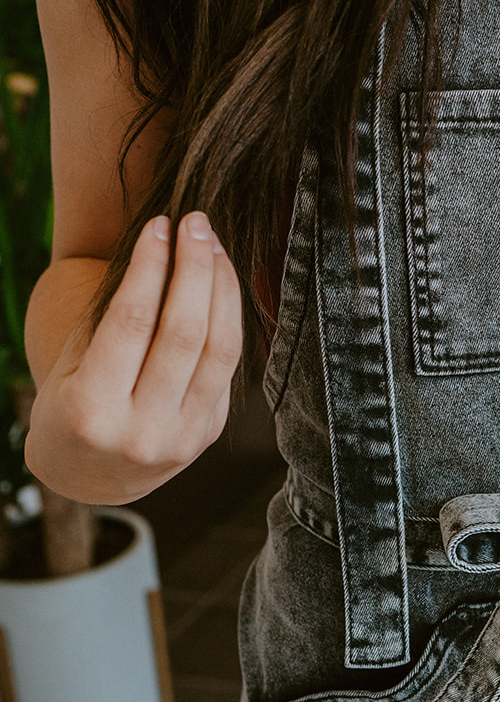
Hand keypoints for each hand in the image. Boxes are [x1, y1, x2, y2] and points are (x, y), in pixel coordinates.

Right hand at [25, 211, 243, 504]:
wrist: (89, 479)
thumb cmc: (70, 409)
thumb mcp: (70, 368)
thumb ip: (110, 322)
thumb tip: (158, 250)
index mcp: (93, 410)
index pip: (132, 323)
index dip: (150, 267)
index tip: (158, 226)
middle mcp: (142, 429)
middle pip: (185, 333)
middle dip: (195, 268)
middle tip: (196, 222)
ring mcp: (183, 437)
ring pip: (219, 351)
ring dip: (222, 289)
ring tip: (213, 244)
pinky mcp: (208, 434)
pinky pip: (226, 368)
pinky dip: (228, 320)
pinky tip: (221, 284)